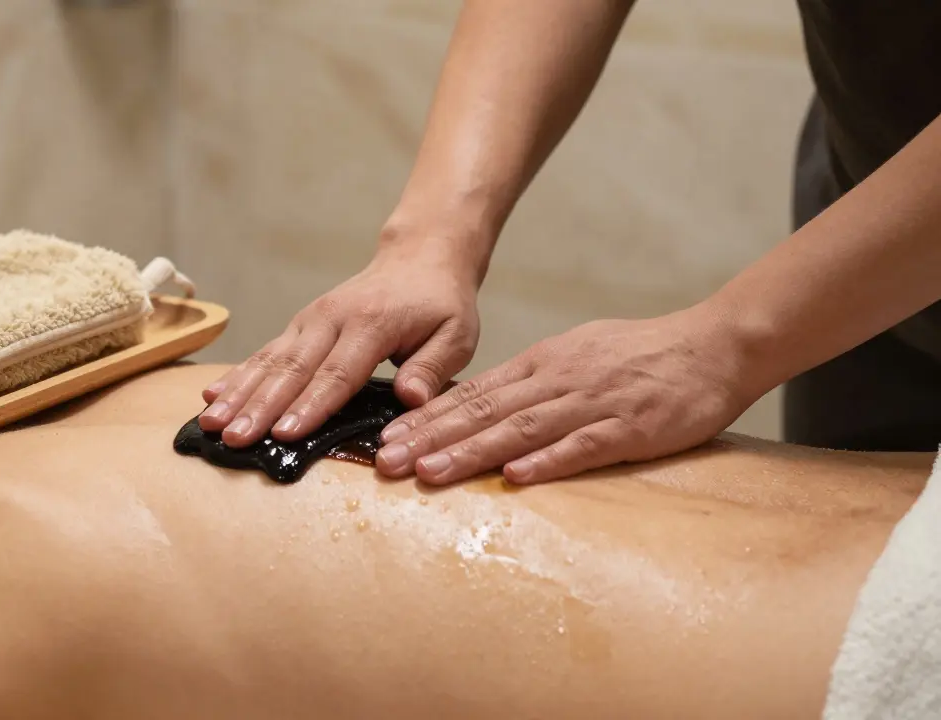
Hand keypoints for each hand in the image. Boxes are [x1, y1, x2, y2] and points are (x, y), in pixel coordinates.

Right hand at [199, 242, 481, 446]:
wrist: (419, 259)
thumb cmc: (440, 304)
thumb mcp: (456, 334)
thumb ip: (432, 368)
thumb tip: (410, 399)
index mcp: (372, 324)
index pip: (337, 374)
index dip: (310, 407)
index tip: (285, 435)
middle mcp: (332, 319)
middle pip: (292, 370)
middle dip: (260, 407)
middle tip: (234, 437)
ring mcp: (310, 320)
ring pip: (270, 361)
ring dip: (239, 394)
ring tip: (212, 422)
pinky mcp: (299, 326)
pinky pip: (265, 353)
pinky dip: (238, 375)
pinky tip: (212, 397)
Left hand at [375, 304, 762, 484]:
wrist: (713, 345)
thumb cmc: (638, 355)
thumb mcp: (572, 356)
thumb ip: (527, 383)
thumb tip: (477, 407)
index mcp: (541, 364)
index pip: (472, 393)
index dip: (426, 418)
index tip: (387, 438)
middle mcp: (557, 380)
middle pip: (483, 411)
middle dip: (430, 438)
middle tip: (386, 462)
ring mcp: (593, 403)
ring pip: (521, 429)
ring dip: (472, 452)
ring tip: (430, 472)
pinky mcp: (631, 427)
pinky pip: (584, 445)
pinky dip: (549, 461)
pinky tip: (516, 477)